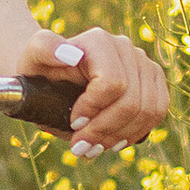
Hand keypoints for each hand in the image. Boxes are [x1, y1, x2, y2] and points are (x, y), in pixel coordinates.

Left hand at [44, 26, 168, 158]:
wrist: (53, 75)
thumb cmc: (40, 68)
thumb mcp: (32, 57)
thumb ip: (43, 49)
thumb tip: (69, 54)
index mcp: (100, 42)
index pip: (112, 84)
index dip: (94, 110)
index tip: (73, 123)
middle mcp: (126, 48)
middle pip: (132, 101)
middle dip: (105, 131)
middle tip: (80, 148)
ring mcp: (144, 64)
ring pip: (149, 110)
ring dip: (120, 136)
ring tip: (94, 148)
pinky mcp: (153, 82)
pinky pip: (157, 112)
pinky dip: (136, 132)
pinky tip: (114, 142)